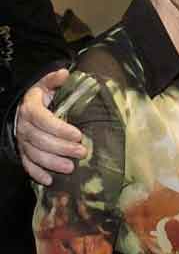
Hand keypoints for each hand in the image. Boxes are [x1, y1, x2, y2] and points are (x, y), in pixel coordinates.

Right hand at [17, 69, 86, 185]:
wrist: (23, 107)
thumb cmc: (41, 95)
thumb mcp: (46, 84)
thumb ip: (54, 79)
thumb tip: (64, 73)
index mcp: (30, 108)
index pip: (44, 120)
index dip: (60, 129)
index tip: (78, 135)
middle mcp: (24, 126)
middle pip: (41, 140)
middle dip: (62, 148)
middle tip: (82, 152)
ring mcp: (22, 140)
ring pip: (34, 154)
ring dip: (52, 163)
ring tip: (71, 168)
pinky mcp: (21, 151)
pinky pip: (26, 164)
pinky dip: (36, 173)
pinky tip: (49, 180)